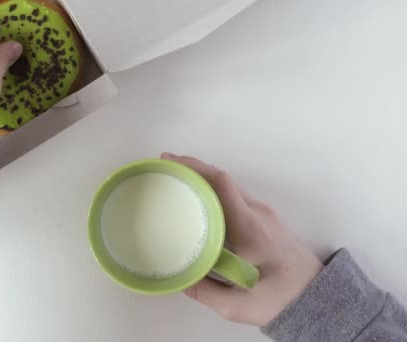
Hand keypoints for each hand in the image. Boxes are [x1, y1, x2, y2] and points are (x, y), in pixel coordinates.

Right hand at [161, 153, 322, 326]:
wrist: (316, 298)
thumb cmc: (280, 300)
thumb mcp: (236, 306)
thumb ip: (202, 291)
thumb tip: (174, 278)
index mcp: (249, 229)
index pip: (221, 185)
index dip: (194, 168)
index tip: (170, 162)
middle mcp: (258, 214)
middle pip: (222, 180)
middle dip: (192, 170)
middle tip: (164, 171)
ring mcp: (264, 214)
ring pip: (229, 188)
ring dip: (203, 181)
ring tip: (176, 184)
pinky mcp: (265, 220)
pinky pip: (235, 198)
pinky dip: (214, 193)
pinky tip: (198, 202)